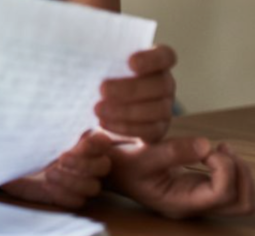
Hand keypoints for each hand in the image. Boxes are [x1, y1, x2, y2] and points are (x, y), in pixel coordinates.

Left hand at [2, 131, 112, 208]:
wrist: (13, 159)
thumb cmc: (26, 138)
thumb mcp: (35, 127)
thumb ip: (49, 123)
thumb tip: (50, 107)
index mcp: (83, 138)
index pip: (102, 142)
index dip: (96, 143)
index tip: (83, 140)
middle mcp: (88, 160)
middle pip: (102, 167)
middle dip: (83, 163)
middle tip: (62, 158)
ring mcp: (82, 180)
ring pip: (92, 186)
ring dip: (72, 181)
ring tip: (49, 174)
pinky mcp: (70, 196)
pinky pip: (77, 201)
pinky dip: (64, 194)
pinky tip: (47, 186)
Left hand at [95, 44, 175, 141]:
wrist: (102, 103)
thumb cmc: (102, 73)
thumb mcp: (102, 61)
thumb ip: (100, 55)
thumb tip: (84, 47)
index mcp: (156, 62)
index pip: (165, 56)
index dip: (151, 59)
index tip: (131, 62)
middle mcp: (165, 83)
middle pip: (161, 85)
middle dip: (131, 88)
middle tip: (103, 89)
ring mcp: (165, 107)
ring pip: (157, 110)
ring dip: (126, 111)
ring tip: (98, 109)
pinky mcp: (157, 128)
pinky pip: (148, 130)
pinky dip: (125, 127)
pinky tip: (104, 122)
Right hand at [108, 137, 253, 217]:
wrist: (109, 169)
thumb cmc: (121, 163)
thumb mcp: (140, 155)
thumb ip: (172, 151)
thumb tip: (206, 145)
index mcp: (181, 202)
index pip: (223, 193)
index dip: (223, 167)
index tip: (204, 147)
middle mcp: (194, 205)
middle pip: (243, 203)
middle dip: (241, 173)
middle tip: (221, 150)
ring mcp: (199, 199)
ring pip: (243, 198)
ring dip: (241, 172)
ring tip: (221, 149)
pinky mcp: (199, 188)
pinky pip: (232, 187)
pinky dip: (233, 169)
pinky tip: (216, 151)